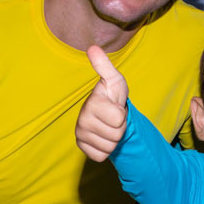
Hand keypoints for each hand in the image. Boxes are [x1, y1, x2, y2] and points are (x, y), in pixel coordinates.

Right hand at [76, 46, 128, 161]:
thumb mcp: (115, 81)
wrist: (108, 115)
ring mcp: (80, 135)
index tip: (115, 106)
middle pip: (116, 134)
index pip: (119, 119)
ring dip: (114, 138)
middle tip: (113, 117)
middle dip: (120, 127)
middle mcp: (81, 121)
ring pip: (110, 147)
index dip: (123, 114)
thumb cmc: (113, 96)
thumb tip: (92, 47)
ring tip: (108, 125)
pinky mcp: (82, 148)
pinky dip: (106, 149)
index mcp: (91, 104)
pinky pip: (102, 156)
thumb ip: (105, 66)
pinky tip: (102, 136)